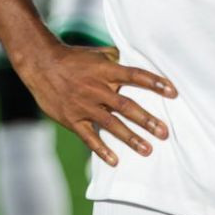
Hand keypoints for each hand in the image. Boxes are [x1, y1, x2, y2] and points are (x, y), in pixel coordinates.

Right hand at [15, 43, 176, 166]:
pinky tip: (115, 161)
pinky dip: (101, 149)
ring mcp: (85, 105)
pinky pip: (89, 137)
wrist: (40, 64)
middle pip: (127, 105)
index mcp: (105, 70)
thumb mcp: (94, 53)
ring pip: (111, 124)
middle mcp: (97, 88)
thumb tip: (128, 60)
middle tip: (164, 132)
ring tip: (147, 150)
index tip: (173, 92)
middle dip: (147, 120)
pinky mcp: (72, 118)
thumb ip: (113, 58)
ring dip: (131, 138)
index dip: (155, 83)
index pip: (135, 75)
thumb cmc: (71, 58)